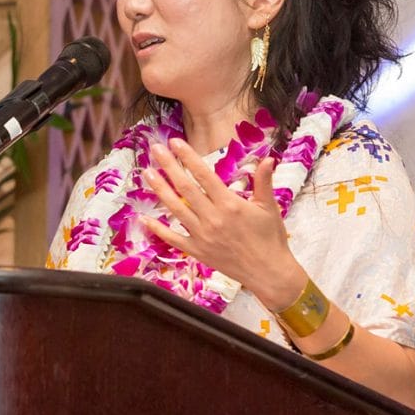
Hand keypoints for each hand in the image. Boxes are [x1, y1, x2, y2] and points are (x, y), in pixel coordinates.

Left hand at [140, 138, 304, 308]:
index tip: (175, 143)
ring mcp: (202, 235)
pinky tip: (143, 218)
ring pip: (175, 209)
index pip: (204, 175)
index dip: (188, 157)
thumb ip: (263, 181)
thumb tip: (267, 158)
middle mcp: (212, 218)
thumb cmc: (270, 238)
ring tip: (147, 173)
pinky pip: (173, 238)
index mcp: (230, 204)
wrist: (268, 272)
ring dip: (160, 190)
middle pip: (185, 188)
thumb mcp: (269, 207)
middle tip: (155, 150)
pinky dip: (157, 229)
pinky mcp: (197, 251)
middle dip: (168, 167)